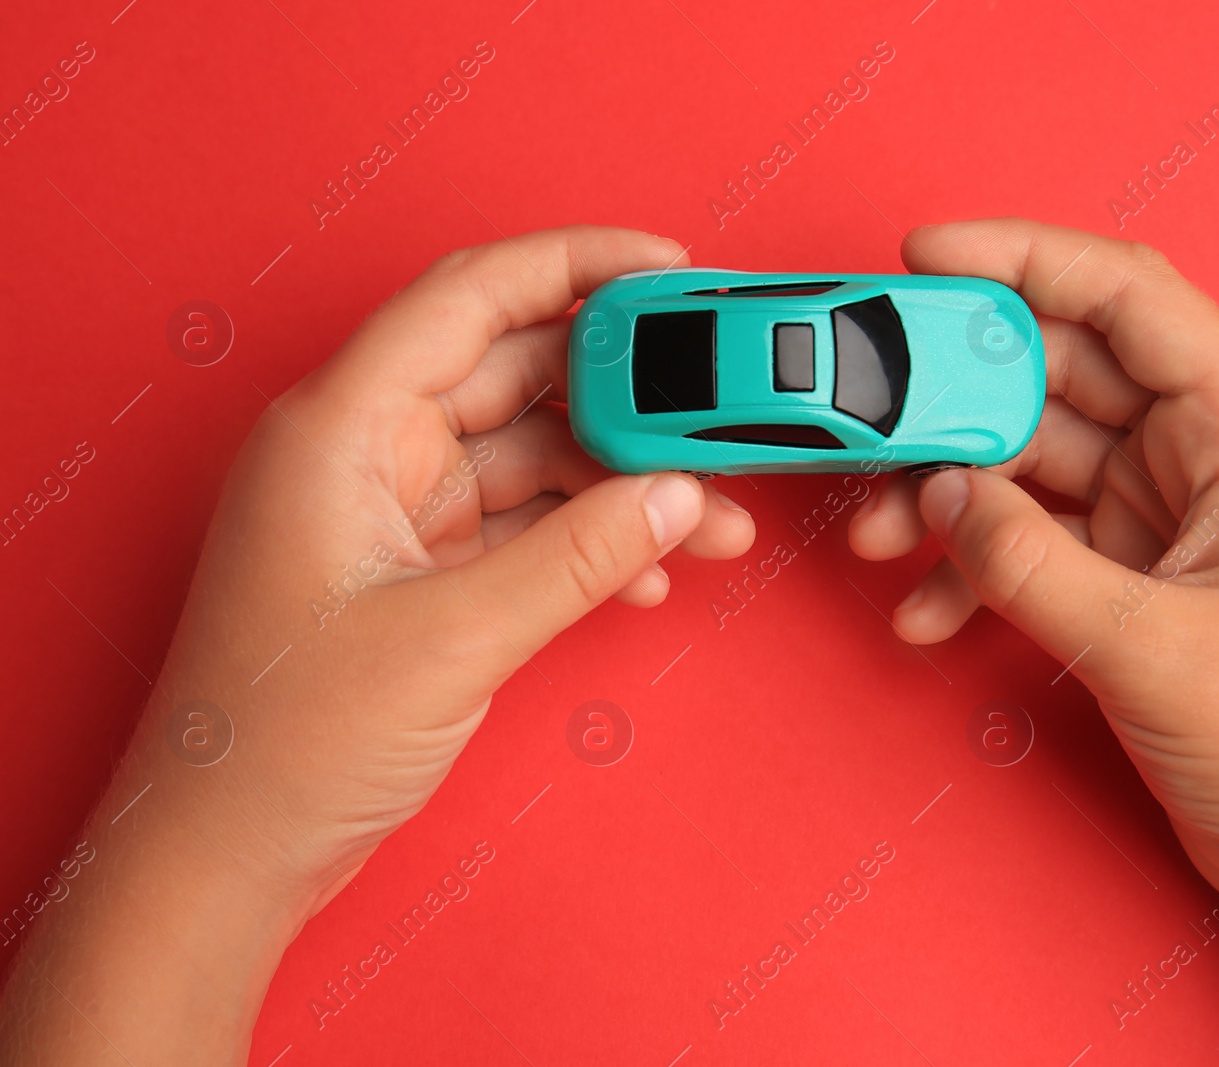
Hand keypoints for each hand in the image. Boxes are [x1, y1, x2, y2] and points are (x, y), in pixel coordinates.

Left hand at [0, 226, 753, 1063]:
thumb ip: (578, 558)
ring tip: (711, 518)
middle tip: (718, 411)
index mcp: (344, 426)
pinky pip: (525, 525)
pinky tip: (649, 574)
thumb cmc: (289, 740)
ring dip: (622, 484)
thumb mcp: (453, 638)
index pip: (471, 296)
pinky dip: (588, 540)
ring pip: (534, 457)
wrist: (230, 853)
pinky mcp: (421, 569)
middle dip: (626, 395)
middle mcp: (370, 451)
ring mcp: (397, 511)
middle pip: (518, 375)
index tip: (670, 269)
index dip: (576, 265)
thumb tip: (677, 495)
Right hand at [850, 218, 1218, 1063]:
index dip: (1023, 258)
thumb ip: (1025, 561)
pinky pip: (1033, 541)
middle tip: (864, 418)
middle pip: (1060, 377)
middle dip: (954, 398)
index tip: (925, 255)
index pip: (1128, 296)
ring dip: (948, 495)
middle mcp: (1206, 456)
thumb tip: (936, 495)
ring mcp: (1167, 517)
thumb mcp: (1148, 644)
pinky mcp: (1136, 577)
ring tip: (875, 538)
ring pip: (1031, 463)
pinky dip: (974, 568)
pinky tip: (926, 613)